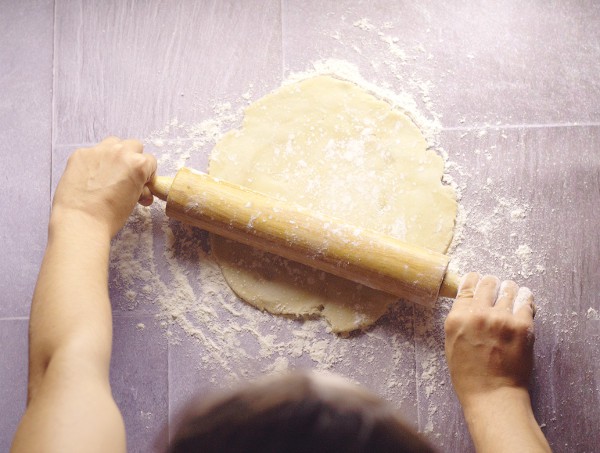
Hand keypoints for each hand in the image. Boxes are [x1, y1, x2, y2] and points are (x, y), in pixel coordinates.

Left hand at [52, 136, 156, 237]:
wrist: (81, 221)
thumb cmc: (110, 216)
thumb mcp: (134, 200)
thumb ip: (140, 186)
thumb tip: (141, 188)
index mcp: (138, 164)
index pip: (150, 161)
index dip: (147, 174)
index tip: (141, 183)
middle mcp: (120, 152)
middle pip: (134, 145)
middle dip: (133, 159)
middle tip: (126, 176)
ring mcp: (98, 150)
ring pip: (113, 143)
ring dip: (115, 154)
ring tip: (108, 172)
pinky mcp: (80, 154)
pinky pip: (92, 152)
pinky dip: (94, 161)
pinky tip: (89, 177)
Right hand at [444, 273, 535, 406]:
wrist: (493, 395)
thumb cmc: (469, 375)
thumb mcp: (452, 343)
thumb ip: (459, 320)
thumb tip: (469, 302)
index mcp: (457, 318)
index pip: (466, 286)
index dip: (473, 280)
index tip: (478, 279)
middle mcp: (478, 314)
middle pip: (487, 282)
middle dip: (492, 283)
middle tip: (496, 287)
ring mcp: (501, 319)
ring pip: (508, 288)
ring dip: (509, 290)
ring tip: (511, 293)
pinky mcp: (522, 326)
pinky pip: (526, 302)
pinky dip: (525, 299)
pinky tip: (524, 299)